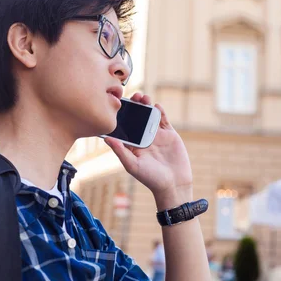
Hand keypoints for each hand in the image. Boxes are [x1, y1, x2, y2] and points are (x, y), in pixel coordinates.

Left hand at [105, 93, 192, 209]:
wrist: (174, 184)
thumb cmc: (151, 178)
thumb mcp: (133, 165)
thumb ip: (121, 151)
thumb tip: (106, 138)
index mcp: (132, 145)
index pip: (124, 126)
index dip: (121, 114)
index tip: (118, 104)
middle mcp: (143, 138)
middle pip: (136, 117)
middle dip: (134, 105)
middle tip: (132, 96)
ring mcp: (156, 135)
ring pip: (149, 115)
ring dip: (146, 105)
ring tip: (143, 97)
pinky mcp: (169, 134)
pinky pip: (163, 119)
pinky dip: (159, 111)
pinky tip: (156, 106)